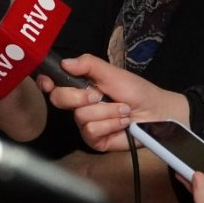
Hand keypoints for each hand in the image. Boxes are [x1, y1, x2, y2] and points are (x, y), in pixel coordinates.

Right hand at [37, 53, 188, 151]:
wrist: (157, 113)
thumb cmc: (137, 91)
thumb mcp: (113, 73)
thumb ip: (88, 64)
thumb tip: (64, 62)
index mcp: (80, 86)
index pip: (54, 83)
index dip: (46, 82)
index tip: (47, 82)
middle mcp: (79, 105)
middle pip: (59, 99)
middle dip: (81, 96)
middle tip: (100, 95)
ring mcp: (86, 123)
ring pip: (81, 116)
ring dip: (106, 112)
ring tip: (122, 110)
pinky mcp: (95, 140)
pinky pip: (92, 131)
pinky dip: (110, 124)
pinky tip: (121, 123)